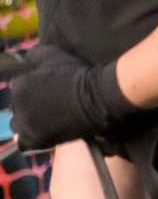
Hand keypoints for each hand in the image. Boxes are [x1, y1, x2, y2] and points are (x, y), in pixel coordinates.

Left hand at [4, 46, 139, 152]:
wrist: (98, 97)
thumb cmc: (77, 75)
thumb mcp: (53, 55)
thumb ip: (33, 55)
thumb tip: (26, 60)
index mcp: (19, 86)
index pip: (18, 86)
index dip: (32, 85)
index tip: (46, 87)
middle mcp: (18, 107)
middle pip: (18, 106)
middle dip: (29, 103)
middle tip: (48, 102)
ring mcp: (27, 124)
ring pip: (18, 124)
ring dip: (27, 120)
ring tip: (44, 118)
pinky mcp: (39, 139)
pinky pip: (25, 143)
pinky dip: (31, 138)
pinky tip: (42, 133)